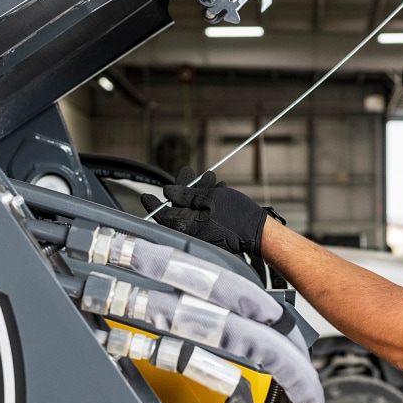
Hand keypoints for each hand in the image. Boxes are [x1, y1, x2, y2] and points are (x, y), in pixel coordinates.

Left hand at [141, 168, 267, 257]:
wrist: (257, 229)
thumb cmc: (234, 214)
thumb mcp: (207, 198)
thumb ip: (184, 195)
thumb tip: (167, 191)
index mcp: (184, 225)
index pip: (162, 213)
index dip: (153, 203)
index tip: (145, 196)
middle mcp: (191, 231)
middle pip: (178, 207)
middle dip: (183, 188)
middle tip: (187, 171)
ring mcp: (203, 231)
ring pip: (193, 207)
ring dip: (199, 190)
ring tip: (209, 177)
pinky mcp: (213, 230)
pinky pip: (205, 213)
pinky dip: (209, 200)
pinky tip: (217, 188)